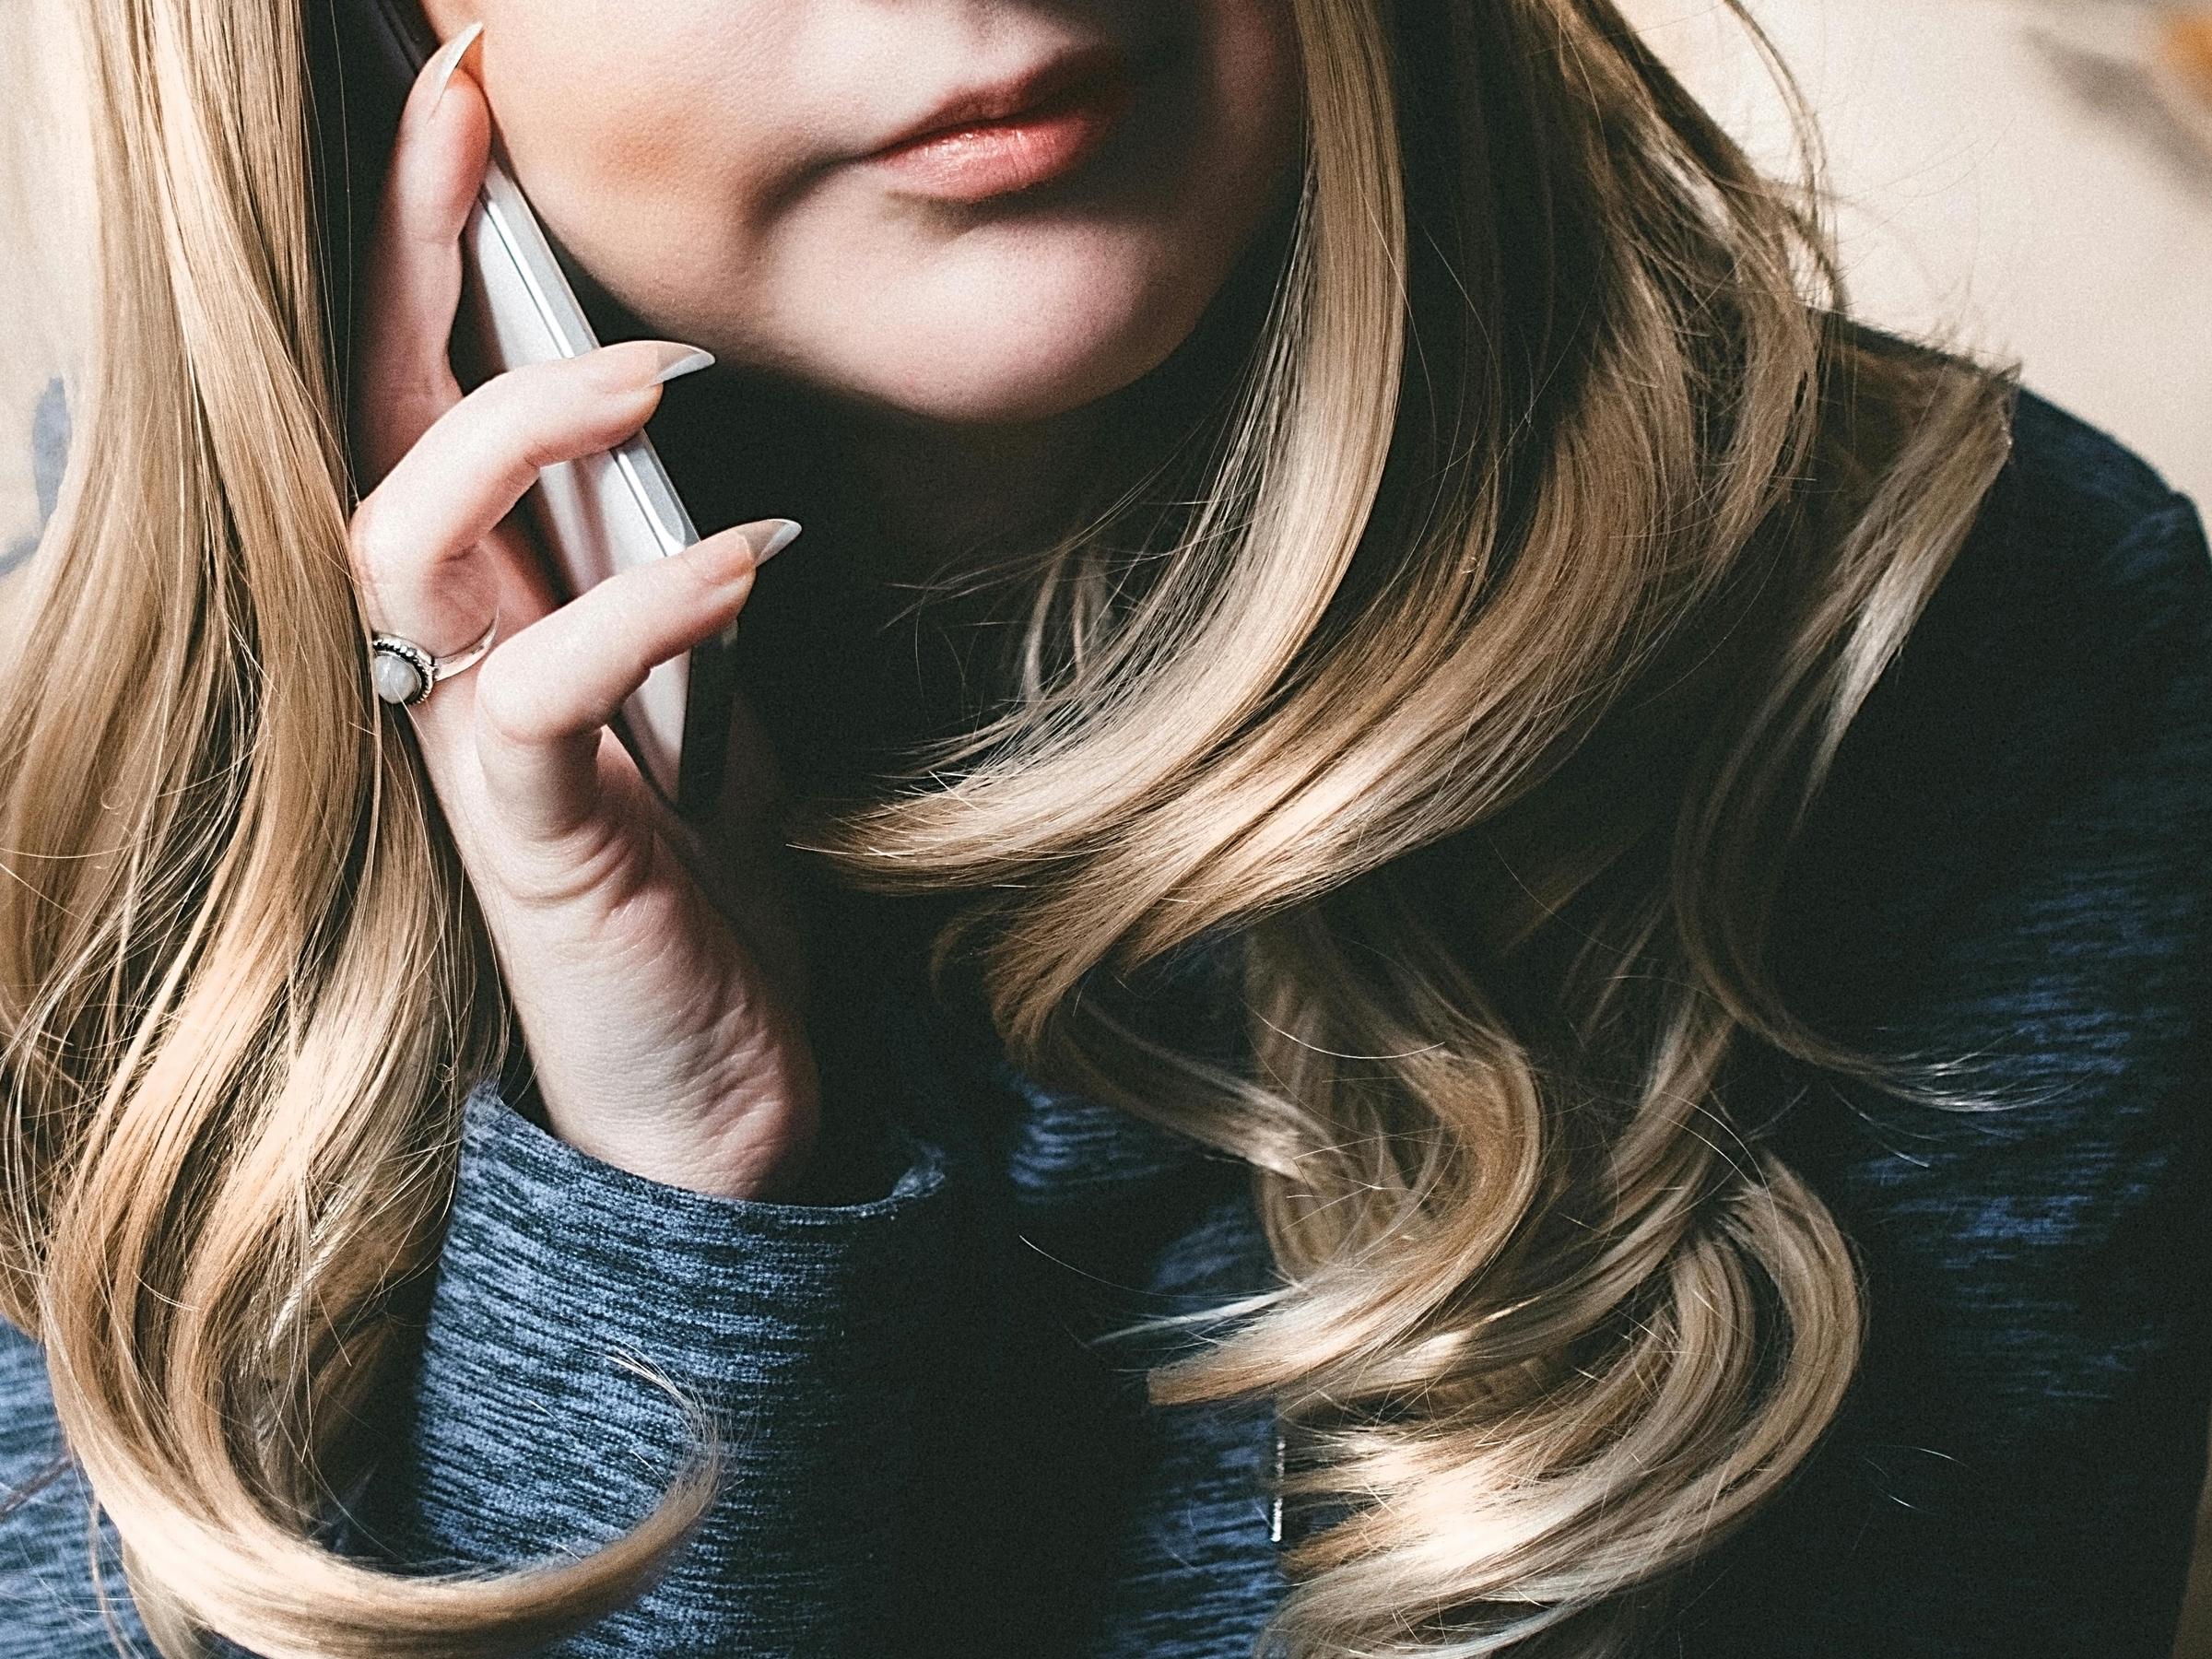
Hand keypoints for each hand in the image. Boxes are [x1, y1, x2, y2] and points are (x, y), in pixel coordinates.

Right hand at [346, 28, 819, 1198]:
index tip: (473, 105)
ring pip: (402, 536)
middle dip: (413, 258)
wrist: (718, 1095)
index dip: (430, 248)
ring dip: (522, 424)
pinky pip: (538, 690)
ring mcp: (474, 751)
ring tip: (652, 369)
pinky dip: (638, 606)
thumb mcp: (695, 710)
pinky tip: (744, 558)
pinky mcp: (532, 840)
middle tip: (474, 110)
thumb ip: (661, 593)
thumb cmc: (697, 896)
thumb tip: (700, 480)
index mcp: (489, 614)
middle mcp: (449, 662)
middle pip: (376, 424)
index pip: (428, 400)